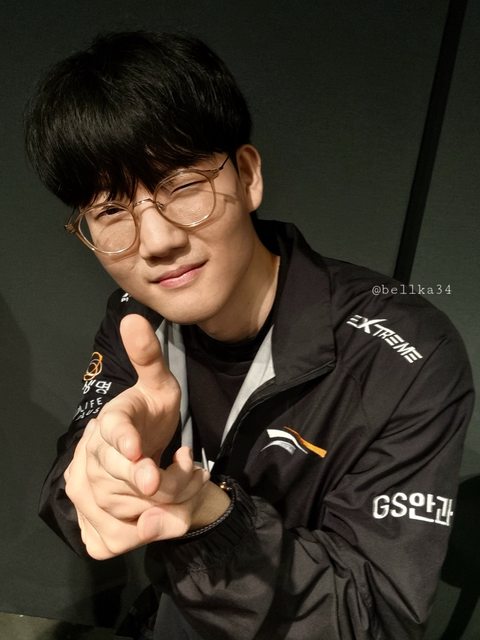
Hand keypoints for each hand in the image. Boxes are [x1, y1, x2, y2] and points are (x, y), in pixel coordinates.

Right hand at [64, 313, 216, 558]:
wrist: (142, 446)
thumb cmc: (152, 414)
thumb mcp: (159, 384)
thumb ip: (148, 357)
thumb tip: (135, 318)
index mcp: (111, 421)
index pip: (111, 430)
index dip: (124, 442)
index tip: (140, 452)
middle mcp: (91, 457)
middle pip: (119, 479)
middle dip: (162, 484)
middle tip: (192, 474)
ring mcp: (86, 491)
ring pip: (119, 514)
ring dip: (163, 509)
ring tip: (189, 487)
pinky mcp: (91, 520)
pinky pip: (107, 542)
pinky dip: (138, 537)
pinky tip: (163, 521)